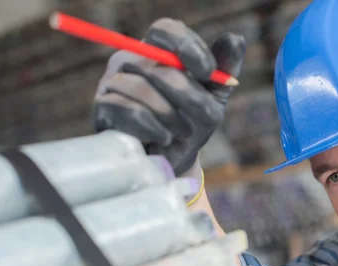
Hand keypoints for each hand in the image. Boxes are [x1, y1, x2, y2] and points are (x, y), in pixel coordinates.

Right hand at [92, 18, 245, 179]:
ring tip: (182, 132)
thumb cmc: (191, 124)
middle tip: (208, 117)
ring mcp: (112, 84)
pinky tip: (163, 138)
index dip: (187, 46)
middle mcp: (131, 62)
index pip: (165, 29)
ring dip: (169, 114)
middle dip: (188, 93)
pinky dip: (150, 125)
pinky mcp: (102, 109)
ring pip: (140, 86)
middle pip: (155, 62)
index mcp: (158, 53)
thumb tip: (236, 39)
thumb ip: (224, 71)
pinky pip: (122, 108)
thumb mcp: (213, 99)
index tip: (208, 72)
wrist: (171, 163)